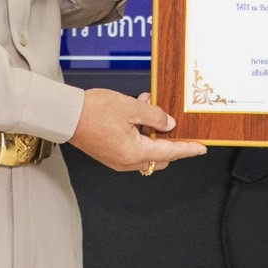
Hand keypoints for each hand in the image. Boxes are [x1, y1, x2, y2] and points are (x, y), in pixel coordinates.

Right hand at [68, 89, 206, 173]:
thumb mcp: (131, 107)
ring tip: (147, 106)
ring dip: (151, 132)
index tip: (201, 148)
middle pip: (159, 156)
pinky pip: (132, 147)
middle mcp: (126, 161)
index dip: (187, 149)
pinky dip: (139, 133)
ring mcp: (117, 160)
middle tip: (171, 120)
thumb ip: (154, 116)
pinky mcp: (110, 154)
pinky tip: (136, 113)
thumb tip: (168, 124)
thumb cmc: (94, 111)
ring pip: (145, 150)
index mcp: (134, 152)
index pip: (170, 153)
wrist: (66, 115)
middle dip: (168, 138)